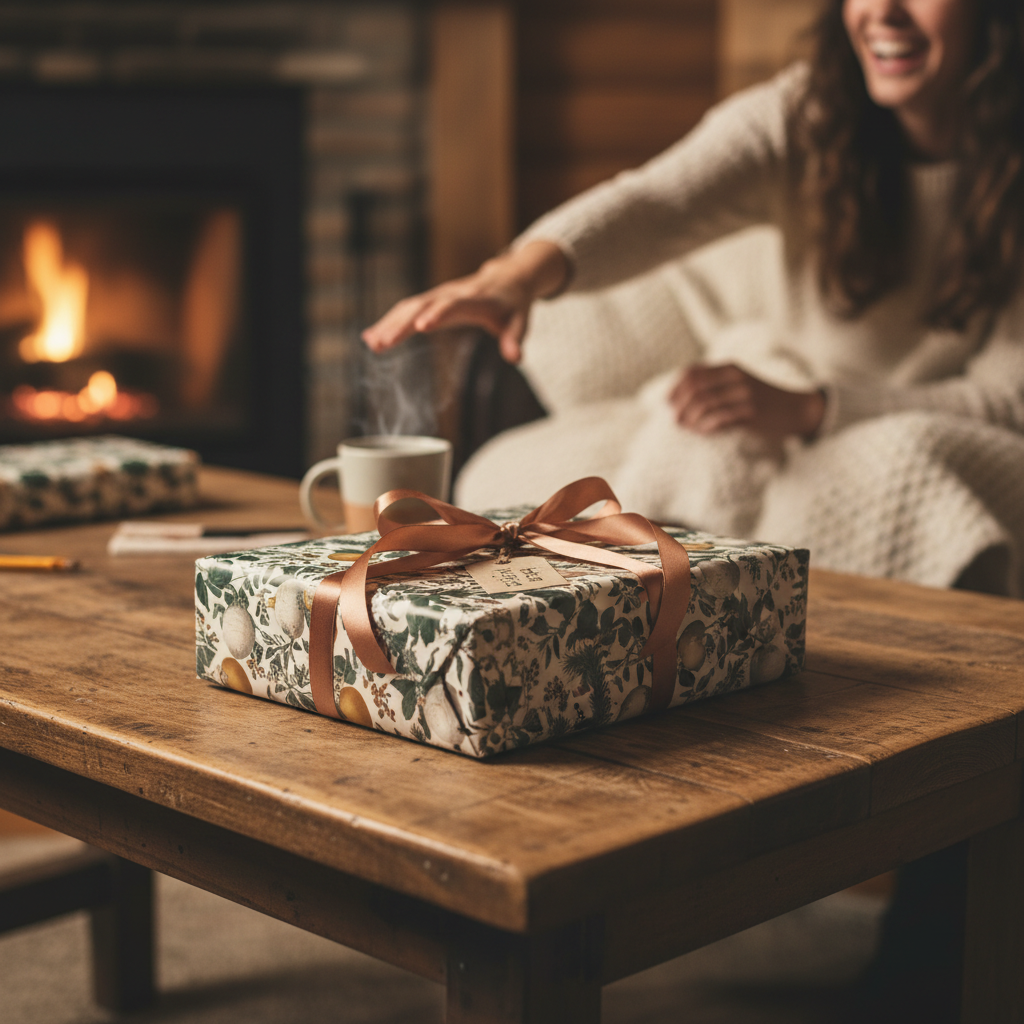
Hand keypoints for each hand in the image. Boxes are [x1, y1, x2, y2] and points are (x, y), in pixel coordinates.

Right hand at [361, 240, 568, 363]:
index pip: (453, 306)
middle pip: (422, 306)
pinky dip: (388, 321)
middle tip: (381, 344)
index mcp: (474, 299)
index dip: (438, 314)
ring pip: (409, 307)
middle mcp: (451, 294)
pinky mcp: (431, 300)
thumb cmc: (513, 305)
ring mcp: (438, 295)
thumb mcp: (520, 322)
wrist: (507, 278)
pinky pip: (406, 309)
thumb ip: (515, 339)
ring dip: (389, 324)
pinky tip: (371, 337)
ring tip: (371, 343)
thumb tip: (515, 359)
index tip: (422, 326)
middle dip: (401, 325)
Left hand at [669, 363, 825, 438]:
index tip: (668, 403)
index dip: (675, 388)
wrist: (797, 409)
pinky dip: (706, 427)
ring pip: (704, 404)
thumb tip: (678, 397)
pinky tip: (704, 432)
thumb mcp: (738, 383)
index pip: (692, 373)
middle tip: (675, 420)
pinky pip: (719, 419)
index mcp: (729, 368)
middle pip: (694, 389)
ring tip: (687, 428)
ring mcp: (744, 395)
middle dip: (679, 405)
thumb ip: (713, 385)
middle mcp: (735, 378)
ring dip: (690, 419)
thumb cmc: (762, 399)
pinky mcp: (751, 413)